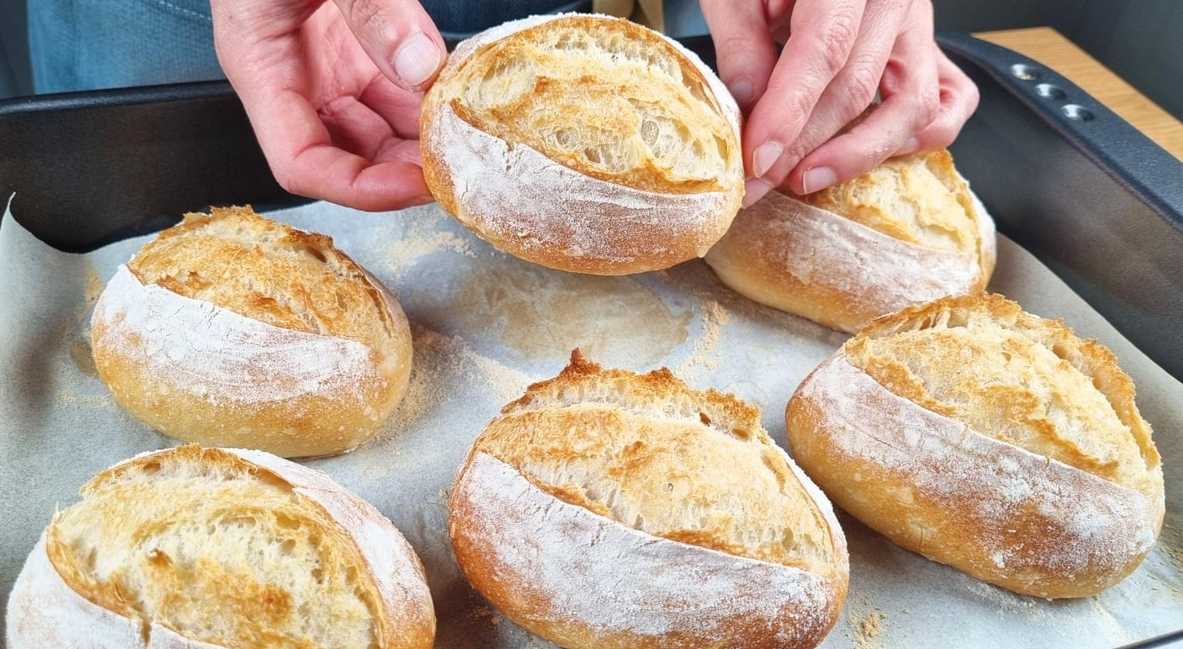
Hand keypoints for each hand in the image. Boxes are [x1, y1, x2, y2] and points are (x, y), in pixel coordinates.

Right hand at [211, 0, 446, 210]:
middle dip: (404, 169)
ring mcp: (331, 62)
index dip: (359, 188)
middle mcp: (296, 75)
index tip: (418, 184)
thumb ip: (368, 6)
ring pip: (381, 128)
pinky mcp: (362, 44)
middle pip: (349, 155)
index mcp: (261, 64)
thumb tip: (419, 66)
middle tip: (461, 164)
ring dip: (423, 139)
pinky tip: (462, 95)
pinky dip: (431, 98)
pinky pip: (398, 89)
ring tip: (469, 135)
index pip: (302, 162)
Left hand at [700, 0, 978, 205]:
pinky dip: (916, 138)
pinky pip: (949, 102)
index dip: (790, 110)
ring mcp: (920, 25)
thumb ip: (742, 42)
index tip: (758, 157)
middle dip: (803, 146)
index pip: (824, 47)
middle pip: (858, 86)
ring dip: (855, 154)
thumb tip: (749, 109)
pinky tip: (864, 154)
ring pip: (910, 105)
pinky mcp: (931, 49)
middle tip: (758, 181)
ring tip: (804, 178)